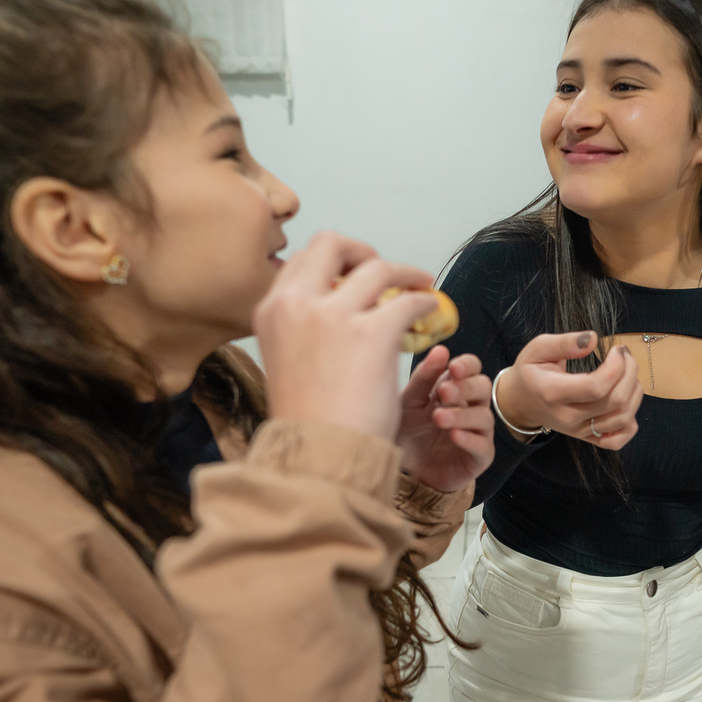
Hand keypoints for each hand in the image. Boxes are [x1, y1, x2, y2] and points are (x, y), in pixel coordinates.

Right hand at [253, 230, 437, 439]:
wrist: (319, 457)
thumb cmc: (308, 422)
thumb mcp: (286, 361)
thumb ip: (301, 329)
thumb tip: (336, 308)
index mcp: (270, 311)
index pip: (301, 260)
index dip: (333, 262)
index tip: (354, 275)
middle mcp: (296, 304)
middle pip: (333, 244)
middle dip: (363, 251)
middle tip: (384, 271)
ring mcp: (333, 315)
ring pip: (378, 267)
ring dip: (405, 273)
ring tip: (421, 285)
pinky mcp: (372, 333)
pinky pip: (409, 301)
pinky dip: (425, 302)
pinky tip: (431, 312)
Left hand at [397, 346, 493, 492]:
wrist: (407, 471)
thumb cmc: (410, 431)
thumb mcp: (409, 402)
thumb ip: (423, 378)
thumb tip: (440, 349)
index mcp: (456, 388)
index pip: (473, 368)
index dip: (467, 365)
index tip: (452, 367)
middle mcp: (472, 407)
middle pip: (483, 388)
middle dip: (465, 388)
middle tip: (443, 392)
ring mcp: (478, 432)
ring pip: (484, 417)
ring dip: (462, 415)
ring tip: (438, 418)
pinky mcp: (479, 457)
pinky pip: (483, 445)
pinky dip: (469, 439)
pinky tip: (453, 436)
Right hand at [495, 331, 641, 450]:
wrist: (520, 403)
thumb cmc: (530, 371)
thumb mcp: (538, 348)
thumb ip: (565, 342)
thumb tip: (593, 339)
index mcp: (553, 393)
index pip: (596, 387)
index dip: (616, 366)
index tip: (616, 349)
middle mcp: (568, 417)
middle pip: (614, 401)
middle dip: (629, 372)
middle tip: (624, 354)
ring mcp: (579, 431)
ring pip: (622, 418)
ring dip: (634, 392)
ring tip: (628, 372)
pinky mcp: (587, 438)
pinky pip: (617, 441)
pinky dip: (630, 423)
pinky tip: (626, 402)